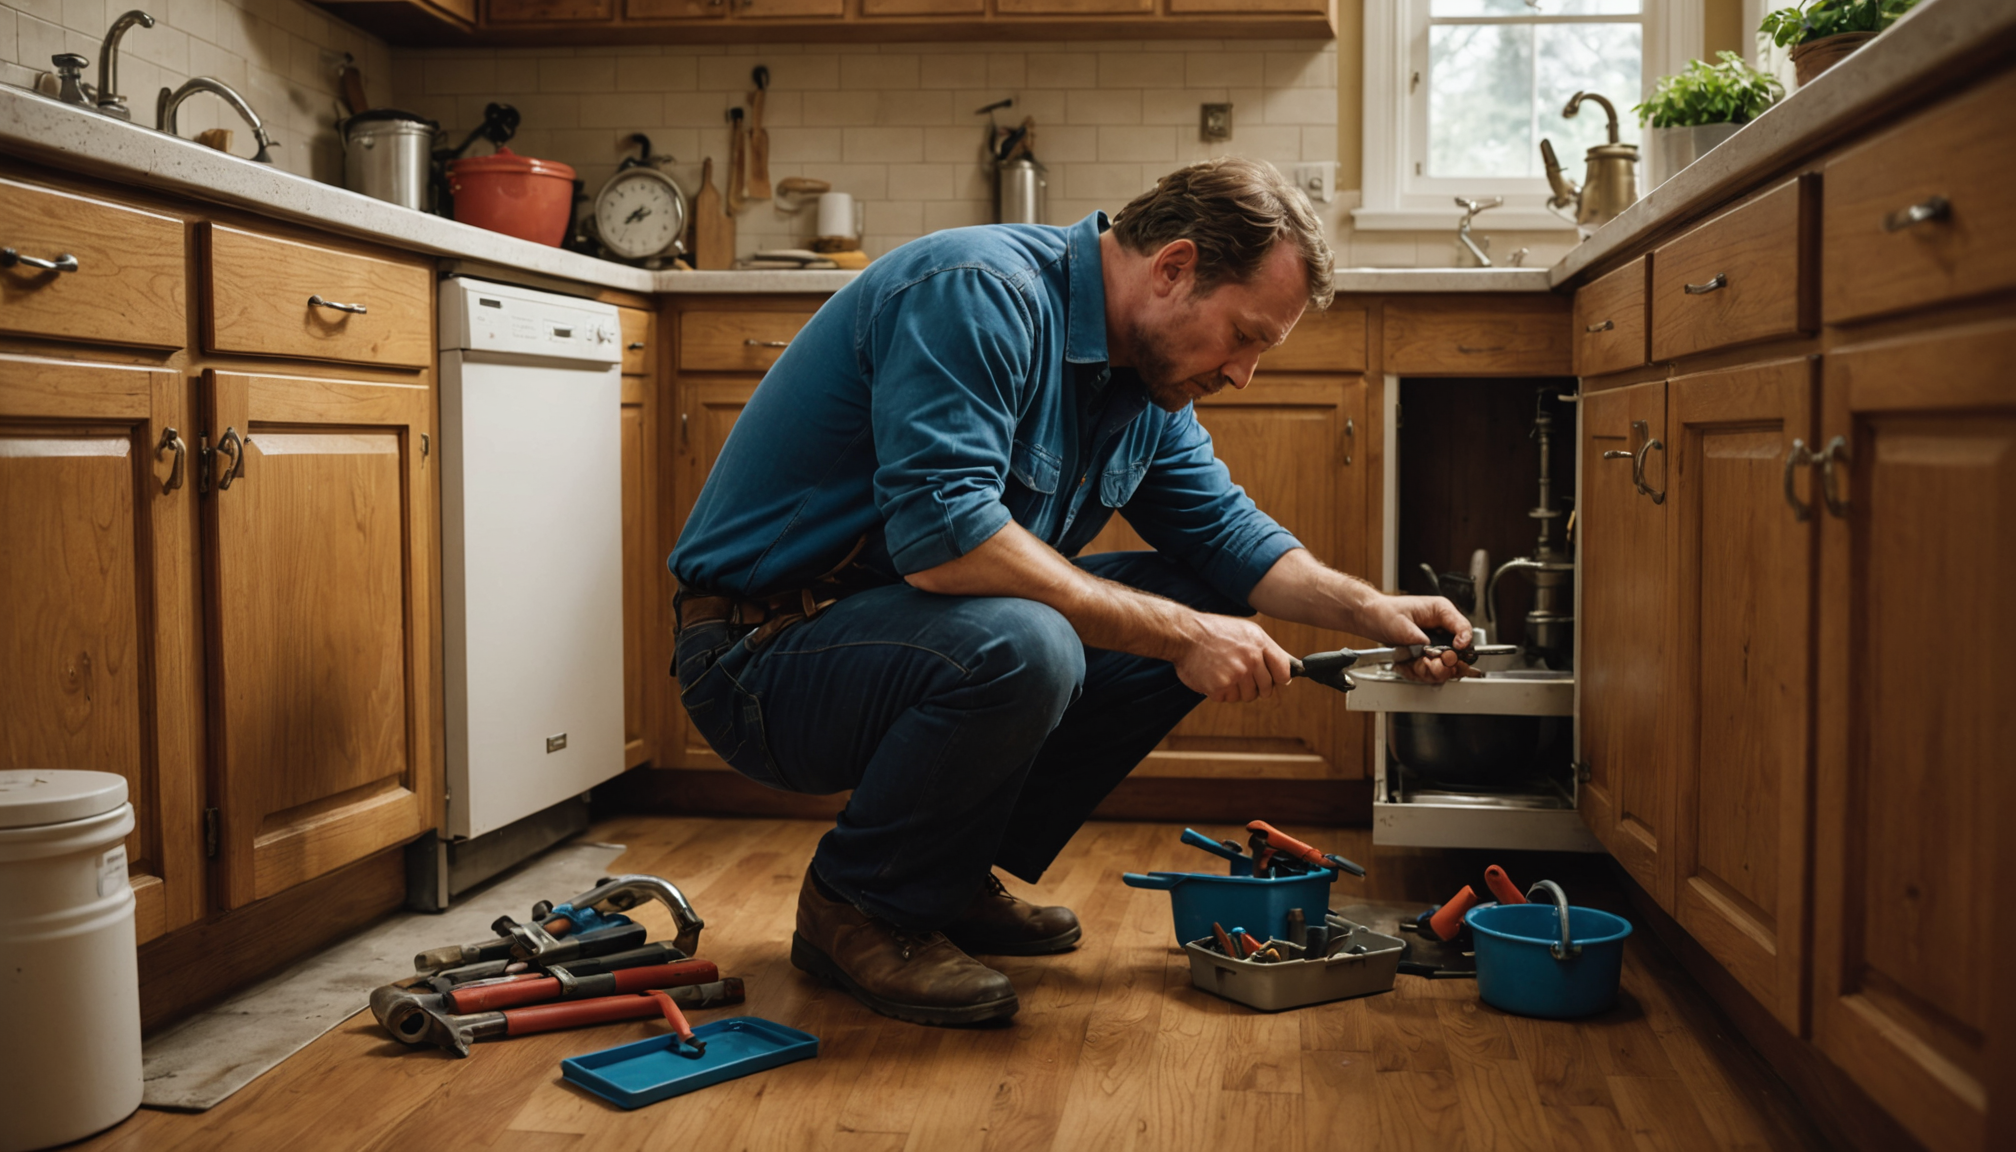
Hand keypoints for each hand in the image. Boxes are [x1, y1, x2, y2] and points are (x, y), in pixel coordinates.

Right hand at [1174, 613, 1295, 703]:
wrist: (1185, 635)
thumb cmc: (1215, 632)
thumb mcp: (1246, 631)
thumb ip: (1267, 650)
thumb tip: (1288, 672)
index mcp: (1259, 644)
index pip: (1283, 671)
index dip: (1279, 679)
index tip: (1274, 681)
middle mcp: (1251, 659)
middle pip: (1266, 688)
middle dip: (1255, 686)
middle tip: (1239, 676)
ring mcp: (1236, 674)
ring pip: (1247, 696)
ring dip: (1236, 690)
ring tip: (1223, 673)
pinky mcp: (1220, 686)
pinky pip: (1228, 699)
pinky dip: (1220, 693)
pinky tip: (1213, 677)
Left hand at [1356, 594, 1476, 684]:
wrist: (1370, 618)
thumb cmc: (1384, 612)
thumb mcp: (1402, 623)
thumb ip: (1419, 639)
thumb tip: (1431, 652)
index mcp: (1441, 612)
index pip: (1464, 629)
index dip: (1462, 644)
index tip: (1451, 654)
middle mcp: (1442, 629)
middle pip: (1457, 654)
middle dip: (1442, 665)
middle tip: (1428, 664)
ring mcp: (1435, 643)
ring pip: (1444, 668)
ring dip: (1428, 672)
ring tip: (1413, 665)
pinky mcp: (1426, 655)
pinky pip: (1428, 672)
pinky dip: (1417, 673)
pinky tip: (1406, 665)